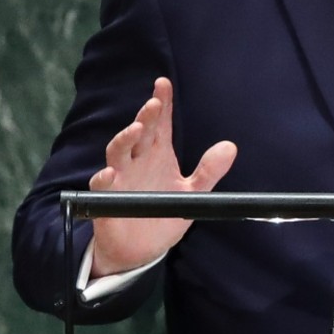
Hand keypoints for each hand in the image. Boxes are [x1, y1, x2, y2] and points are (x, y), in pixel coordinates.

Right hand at [87, 77, 236, 275]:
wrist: (140, 250)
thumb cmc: (163, 215)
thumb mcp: (192, 193)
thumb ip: (209, 171)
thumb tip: (230, 147)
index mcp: (158, 154)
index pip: (160, 123)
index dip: (162, 103)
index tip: (163, 83)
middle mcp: (137, 161)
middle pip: (139, 132)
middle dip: (145, 117)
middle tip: (154, 104)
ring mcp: (120, 178)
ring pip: (117, 152)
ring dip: (124, 139)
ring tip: (136, 130)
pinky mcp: (107, 200)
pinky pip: (102, 186)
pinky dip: (105, 178)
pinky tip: (111, 173)